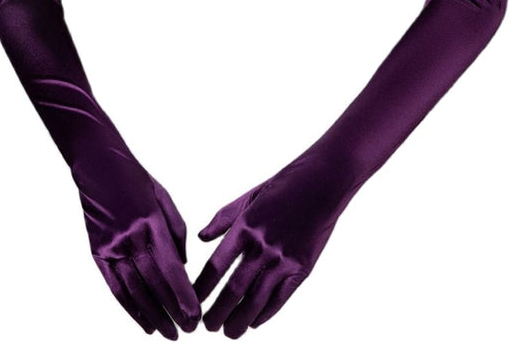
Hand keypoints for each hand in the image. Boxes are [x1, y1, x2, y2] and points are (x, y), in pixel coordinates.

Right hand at [72, 146, 200, 339]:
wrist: (98, 168)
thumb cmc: (137, 180)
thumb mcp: (164, 199)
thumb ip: (176, 233)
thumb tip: (182, 266)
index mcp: (151, 223)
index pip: (170, 268)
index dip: (183, 295)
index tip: (196, 315)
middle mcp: (130, 238)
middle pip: (154, 284)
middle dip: (173, 310)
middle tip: (188, 331)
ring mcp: (111, 247)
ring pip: (135, 290)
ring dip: (153, 315)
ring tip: (169, 334)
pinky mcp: (97, 253)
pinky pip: (114, 286)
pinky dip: (130, 307)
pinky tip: (144, 322)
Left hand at [194, 150, 359, 337]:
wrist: (323, 183)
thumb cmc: (283, 186)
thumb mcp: (249, 196)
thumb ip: (223, 218)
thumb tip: (202, 238)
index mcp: (245, 227)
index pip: (215, 267)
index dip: (201, 288)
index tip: (191, 302)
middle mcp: (263, 246)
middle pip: (233, 289)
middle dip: (217, 312)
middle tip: (206, 327)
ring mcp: (284, 259)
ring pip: (256, 300)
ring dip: (239, 320)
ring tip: (228, 333)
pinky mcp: (303, 267)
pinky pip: (281, 298)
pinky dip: (266, 313)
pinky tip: (255, 322)